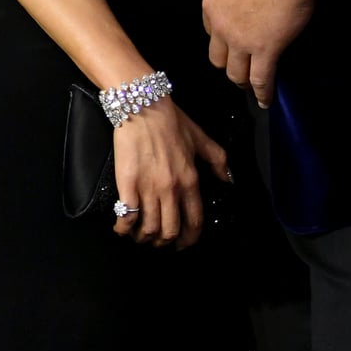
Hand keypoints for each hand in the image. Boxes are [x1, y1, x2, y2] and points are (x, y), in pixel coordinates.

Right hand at [110, 100, 231, 249]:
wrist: (143, 107)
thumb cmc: (171, 121)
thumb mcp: (201, 139)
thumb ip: (218, 161)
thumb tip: (228, 180)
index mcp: (191, 181)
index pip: (194, 222)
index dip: (188, 239)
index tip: (182, 244)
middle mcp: (172, 190)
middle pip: (170, 231)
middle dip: (164, 243)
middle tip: (158, 242)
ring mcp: (149, 189)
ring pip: (149, 228)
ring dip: (144, 238)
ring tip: (139, 235)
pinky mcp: (128, 185)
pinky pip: (127, 217)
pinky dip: (123, 228)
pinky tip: (122, 228)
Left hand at [202, 0, 314, 107]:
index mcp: (211, 3)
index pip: (210, 29)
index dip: (221, 36)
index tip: (231, 40)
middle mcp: (221, 26)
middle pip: (218, 56)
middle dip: (228, 63)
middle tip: (239, 67)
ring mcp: (242, 41)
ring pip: (236, 72)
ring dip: (243, 80)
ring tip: (251, 86)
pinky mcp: (266, 50)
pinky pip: (261, 79)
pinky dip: (263, 93)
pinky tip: (265, 100)